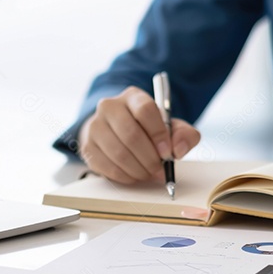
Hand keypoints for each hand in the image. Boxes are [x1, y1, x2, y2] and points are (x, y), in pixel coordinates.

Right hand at [78, 86, 200, 184]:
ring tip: (149, 173)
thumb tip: (178, 149)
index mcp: (133, 97)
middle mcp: (110, 107)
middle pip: (131, 134)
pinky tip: (135, 175)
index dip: (158, 134)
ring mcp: (95, 126)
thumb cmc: (148, 129)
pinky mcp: (88, 147)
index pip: (145, 110)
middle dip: (150, 158)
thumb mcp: (172, 127)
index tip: (168, 152)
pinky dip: (125, 176)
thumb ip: (184, 135)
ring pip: (119, 153)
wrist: (118, 132)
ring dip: (139, 170)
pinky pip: (108, 167)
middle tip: (160, 170)